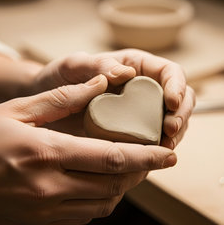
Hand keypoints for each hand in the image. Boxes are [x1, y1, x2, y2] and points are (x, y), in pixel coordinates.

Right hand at [0, 75, 176, 224]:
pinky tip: (97, 185)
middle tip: (151, 158)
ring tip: (126, 171)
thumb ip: (62, 99)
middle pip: (115, 184)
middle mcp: (51, 187)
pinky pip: (83, 217)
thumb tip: (100, 85)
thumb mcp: (15, 110)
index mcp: (47, 154)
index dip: (148, 157)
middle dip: (140, 173)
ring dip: (122, 188)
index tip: (170, 154)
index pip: (113, 159)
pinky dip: (99, 201)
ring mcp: (46, 210)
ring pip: (103, 204)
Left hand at [32, 49, 195, 148]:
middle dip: (182, 115)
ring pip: (173, 123)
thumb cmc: (57, 79)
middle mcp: (143, 90)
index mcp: (136, 67)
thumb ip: (96, 66)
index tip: (172, 103)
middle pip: (181, 100)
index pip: (171, 73)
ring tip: (163, 147)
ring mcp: (141, 114)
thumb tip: (126, 72)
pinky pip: (154, 142)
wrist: (41, 106)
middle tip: (169, 130)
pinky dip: (157, 150)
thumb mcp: (73, 67)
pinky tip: (149, 158)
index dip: (178, 86)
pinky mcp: (133, 135)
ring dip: (174, 136)